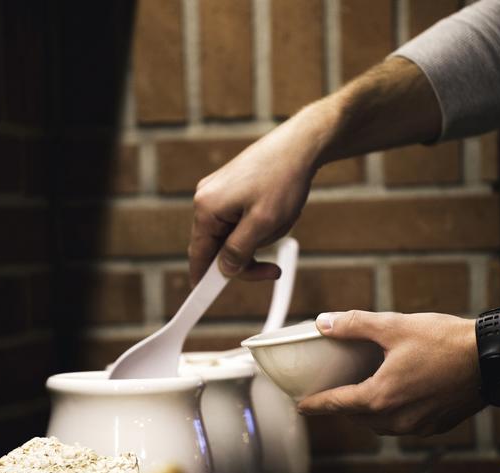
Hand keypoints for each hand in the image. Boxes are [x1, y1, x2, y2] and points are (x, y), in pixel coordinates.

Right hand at [189, 107, 331, 283]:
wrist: (300, 146)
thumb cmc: (283, 181)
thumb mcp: (263, 225)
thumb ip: (238, 251)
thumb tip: (222, 270)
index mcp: (206, 208)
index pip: (198, 255)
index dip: (205, 281)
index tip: (206, 300)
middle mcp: (206, 199)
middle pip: (216, 248)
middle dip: (246, 259)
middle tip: (273, 269)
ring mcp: (218, 192)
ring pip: (232, 236)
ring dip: (257, 241)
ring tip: (280, 223)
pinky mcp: (232, 188)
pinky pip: (240, 221)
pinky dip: (259, 226)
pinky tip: (277, 213)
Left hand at [297, 311, 484, 435]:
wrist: (493, 358)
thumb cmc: (445, 341)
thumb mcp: (395, 326)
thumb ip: (355, 325)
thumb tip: (324, 322)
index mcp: (381, 398)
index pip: (337, 404)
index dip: (316, 405)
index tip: (301, 406)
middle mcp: (398, 420)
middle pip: (359, 417)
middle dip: (345, 407)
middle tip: (337, 392)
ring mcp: (420, 427)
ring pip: (383, 425)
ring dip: (371, 412)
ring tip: (368, 392)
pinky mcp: (438, 426)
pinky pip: (407, 425)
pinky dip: (397, 413)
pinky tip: (402, 394)